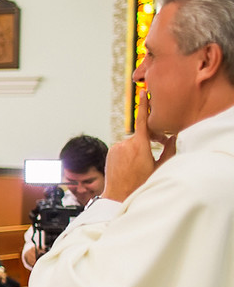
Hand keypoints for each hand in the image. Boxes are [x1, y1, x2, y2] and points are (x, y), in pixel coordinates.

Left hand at [102, 88, 177, 202]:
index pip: (142, 120)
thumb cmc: (140, 183)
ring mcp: (116, 147)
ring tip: (136, 166)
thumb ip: (169, 150)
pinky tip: (129, 166)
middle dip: (146, 142)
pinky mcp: (110, 151)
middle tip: (149, 158)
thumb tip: (175, 136)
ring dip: (136, 149)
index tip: (143, 91)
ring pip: (131, 142)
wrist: (118, 195)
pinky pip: (122, 147)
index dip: (144, 105)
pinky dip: (127, 153)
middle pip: (140, 135)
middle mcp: (125, 143)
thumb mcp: (160, 167)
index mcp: (140, 146)